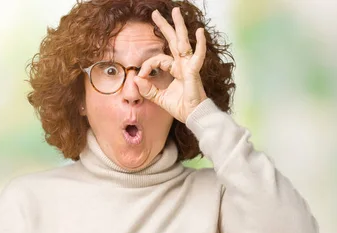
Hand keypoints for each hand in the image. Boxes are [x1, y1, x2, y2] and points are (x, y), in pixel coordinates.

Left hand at [134, 7, 207, 123]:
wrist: (193, 116)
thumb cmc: (181, 107)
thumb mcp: (159, 98)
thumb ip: (148, 89)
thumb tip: (136, 79)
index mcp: (175, 70)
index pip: (157, 59)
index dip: (147, 65)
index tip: (141, 76)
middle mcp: (182, 65)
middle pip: (172, 41)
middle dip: (164, 26)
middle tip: (155, 13)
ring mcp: (189, 66)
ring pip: (183, 42)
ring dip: (179, 26)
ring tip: (175, 11)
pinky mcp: (193, 72)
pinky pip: (198, 56)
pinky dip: (200, 44)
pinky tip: (199, 32)